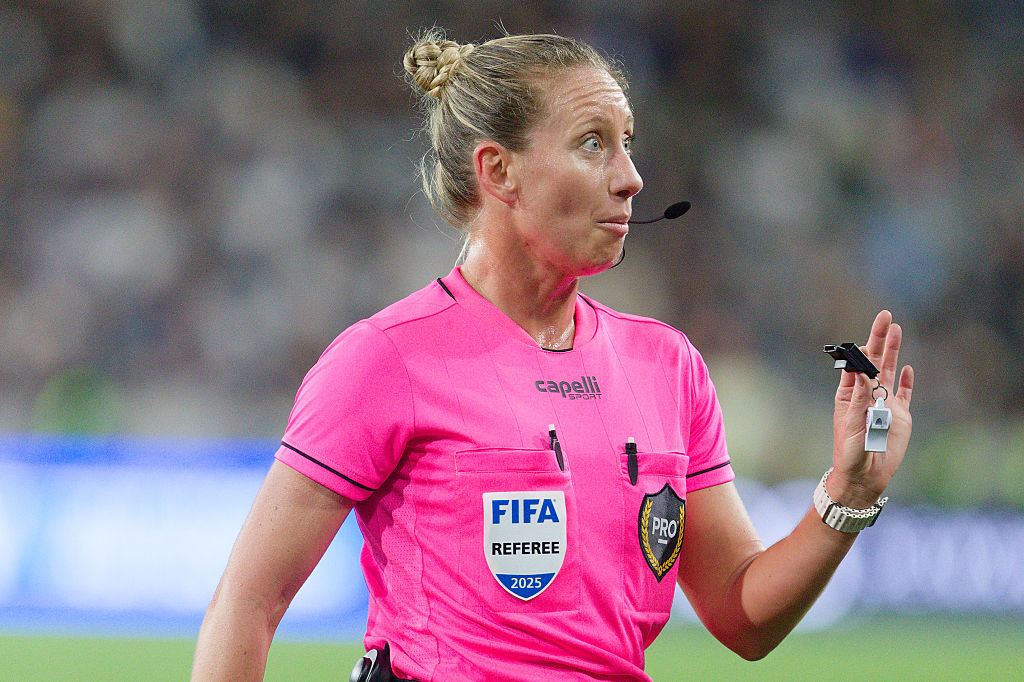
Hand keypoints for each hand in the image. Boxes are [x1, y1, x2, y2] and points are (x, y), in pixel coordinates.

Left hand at [828, 310, 914, 508]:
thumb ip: (859, 398)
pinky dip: (906, 381)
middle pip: (874, 362)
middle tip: (885, 316)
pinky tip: (906, 367)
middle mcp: (867, 395)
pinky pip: (905, 394)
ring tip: (896, 330)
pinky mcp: (900, 417)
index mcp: (849, 395)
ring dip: (892, 352)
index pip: (855, 366)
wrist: (864, 477)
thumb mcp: (851, 424)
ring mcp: (885, 404)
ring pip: (889, 372)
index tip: (864, 336)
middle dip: (879, 339)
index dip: (859, 350)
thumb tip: (861, 372)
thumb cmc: (849, 453)